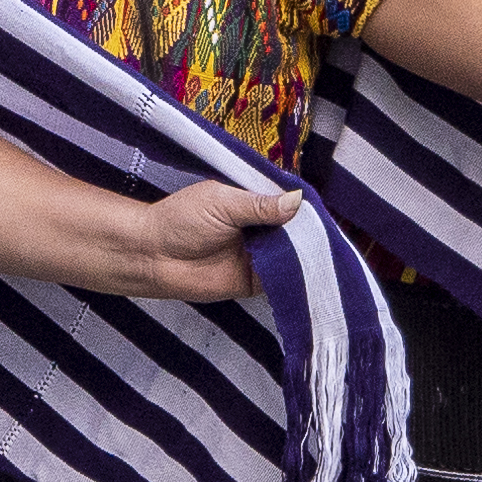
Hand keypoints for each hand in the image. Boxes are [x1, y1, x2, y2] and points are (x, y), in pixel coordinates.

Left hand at [100, 176, 302, 303]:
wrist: (152, 255)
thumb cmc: (179, 221)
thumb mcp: (222, 203)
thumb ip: (260, 205)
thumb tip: (297, 200)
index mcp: (253, 202)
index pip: (289, 203)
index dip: (306, 208)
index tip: (322, 210)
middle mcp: (261, 228)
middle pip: (297, 230)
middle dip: (310, 233)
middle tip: (329, 233)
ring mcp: (260, 255)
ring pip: (295, 255)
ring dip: (306, 255)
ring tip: (321, 252)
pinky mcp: (257, 281)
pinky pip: (283, 279)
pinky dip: (295, 277)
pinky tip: (306, 272)